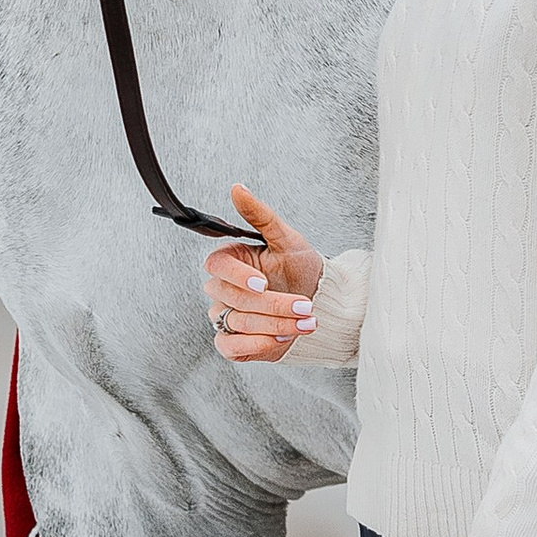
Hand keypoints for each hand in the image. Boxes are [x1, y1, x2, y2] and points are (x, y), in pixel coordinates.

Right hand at [203, 185, 322, 363]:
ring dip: (275, 325)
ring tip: (306, 322)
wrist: (319, 302)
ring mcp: (227, 316)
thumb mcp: (286, 238)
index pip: (217, 266)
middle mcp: (224, 290)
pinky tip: (281, 338)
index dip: (238, 276)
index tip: (264, 283)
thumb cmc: (301, 267)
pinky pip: (229, 347)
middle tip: (305, 306)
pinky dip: (256, 345)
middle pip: (231, 298)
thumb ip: (260, 214)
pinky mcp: (234, 342)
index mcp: (232, 261)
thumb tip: (237, 188)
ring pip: (237, 323)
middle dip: (272, 305)